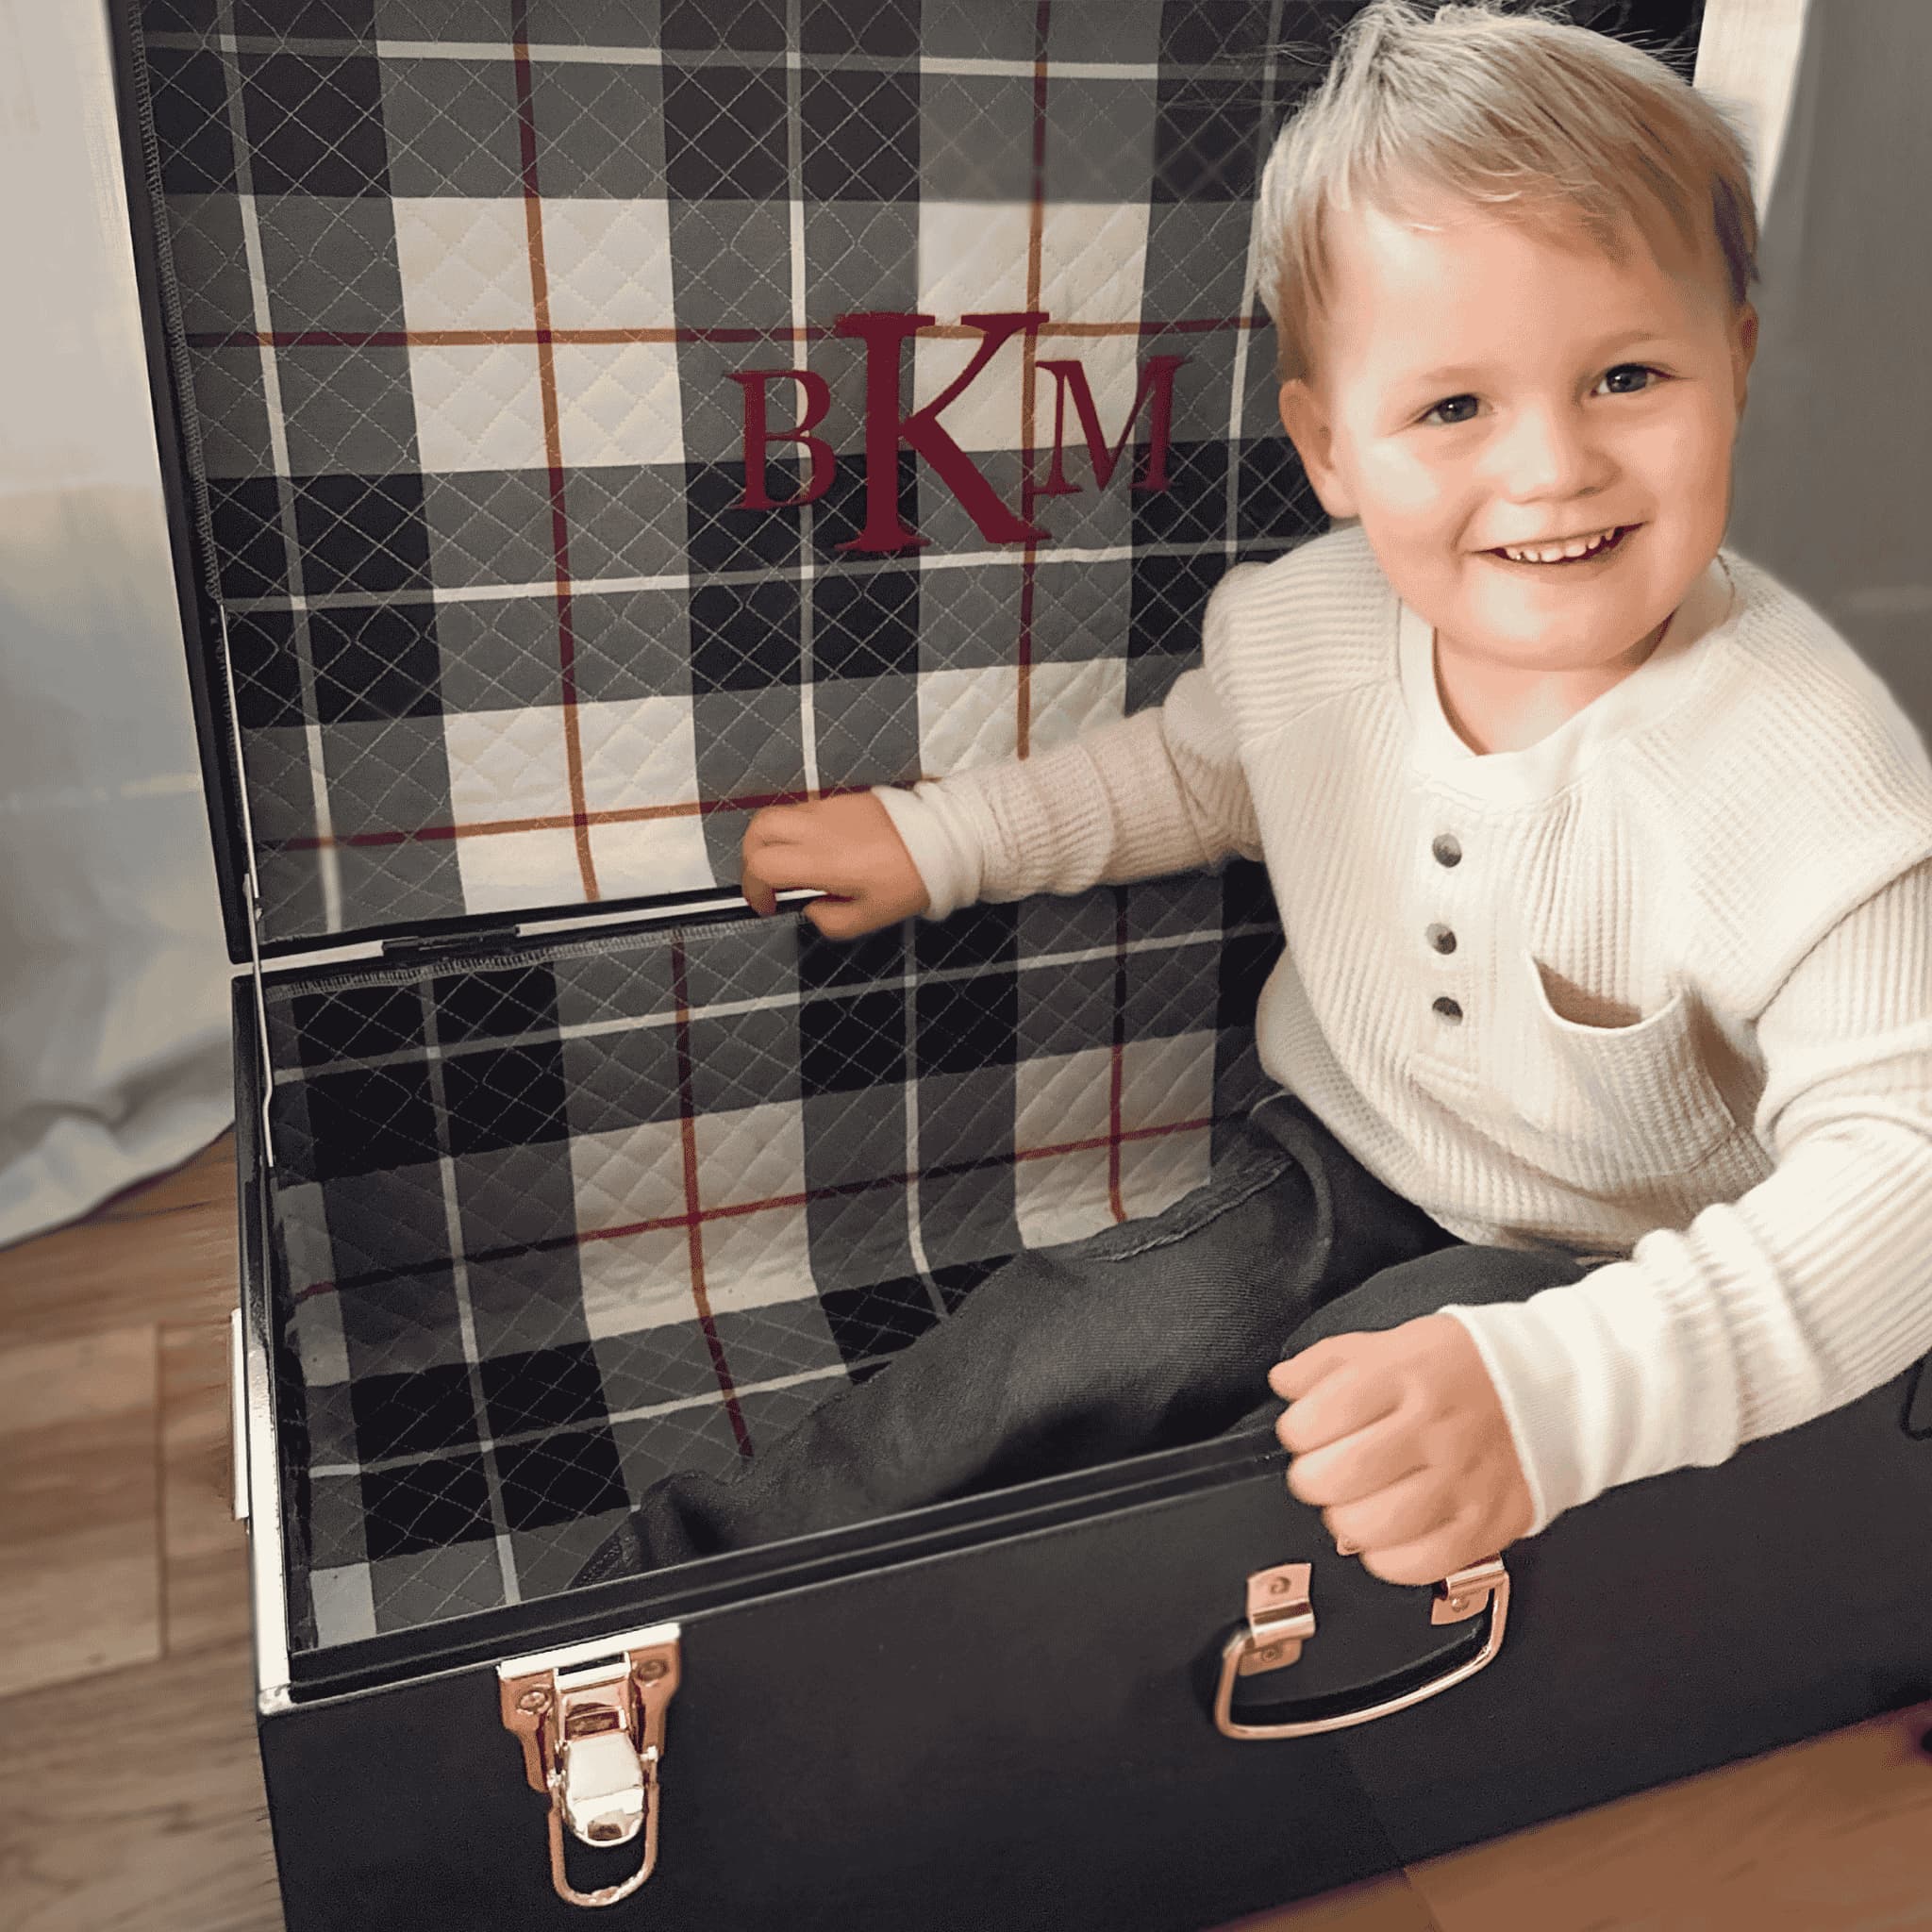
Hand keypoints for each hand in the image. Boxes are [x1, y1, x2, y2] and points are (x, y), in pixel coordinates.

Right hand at [740, 792, 929, 939]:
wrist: (942, 840)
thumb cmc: (910, 879)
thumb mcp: (870, 917)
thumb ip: (830, 921)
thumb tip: (810, 910)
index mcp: (822, 860)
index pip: (763, 866)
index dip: (754, 889)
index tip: (768, 906)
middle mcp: (818, 828)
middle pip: (758, 830)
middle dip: (751, 858)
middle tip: (767, 882)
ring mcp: (827, 809)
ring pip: (776, 815)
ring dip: (770, 842)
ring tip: (788, 867)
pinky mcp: (840, 800)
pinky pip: (801, 810)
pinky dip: (793, 831)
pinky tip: (813, 851)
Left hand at [1268, 1314, 1533, 1587]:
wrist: (1550, 1388)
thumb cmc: (1460, 1368)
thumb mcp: (1390, 1343)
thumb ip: (1327, 1362)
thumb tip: (1283, 1384)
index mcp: (1403, 1377)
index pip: (1316, 1417)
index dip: (1296, 1431)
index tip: (1306, 1431)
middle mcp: (1432, 1429)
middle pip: (1337, 1477)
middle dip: (1313, 1479)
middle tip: (1325, 1472)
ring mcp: (1461, 1481)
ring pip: (1371, 1527)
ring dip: (1346, 1520)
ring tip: (1355, 1503)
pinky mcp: (1485, 1524)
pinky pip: (1418, 1564)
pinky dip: (1387, 1558)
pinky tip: (1389, 1533)